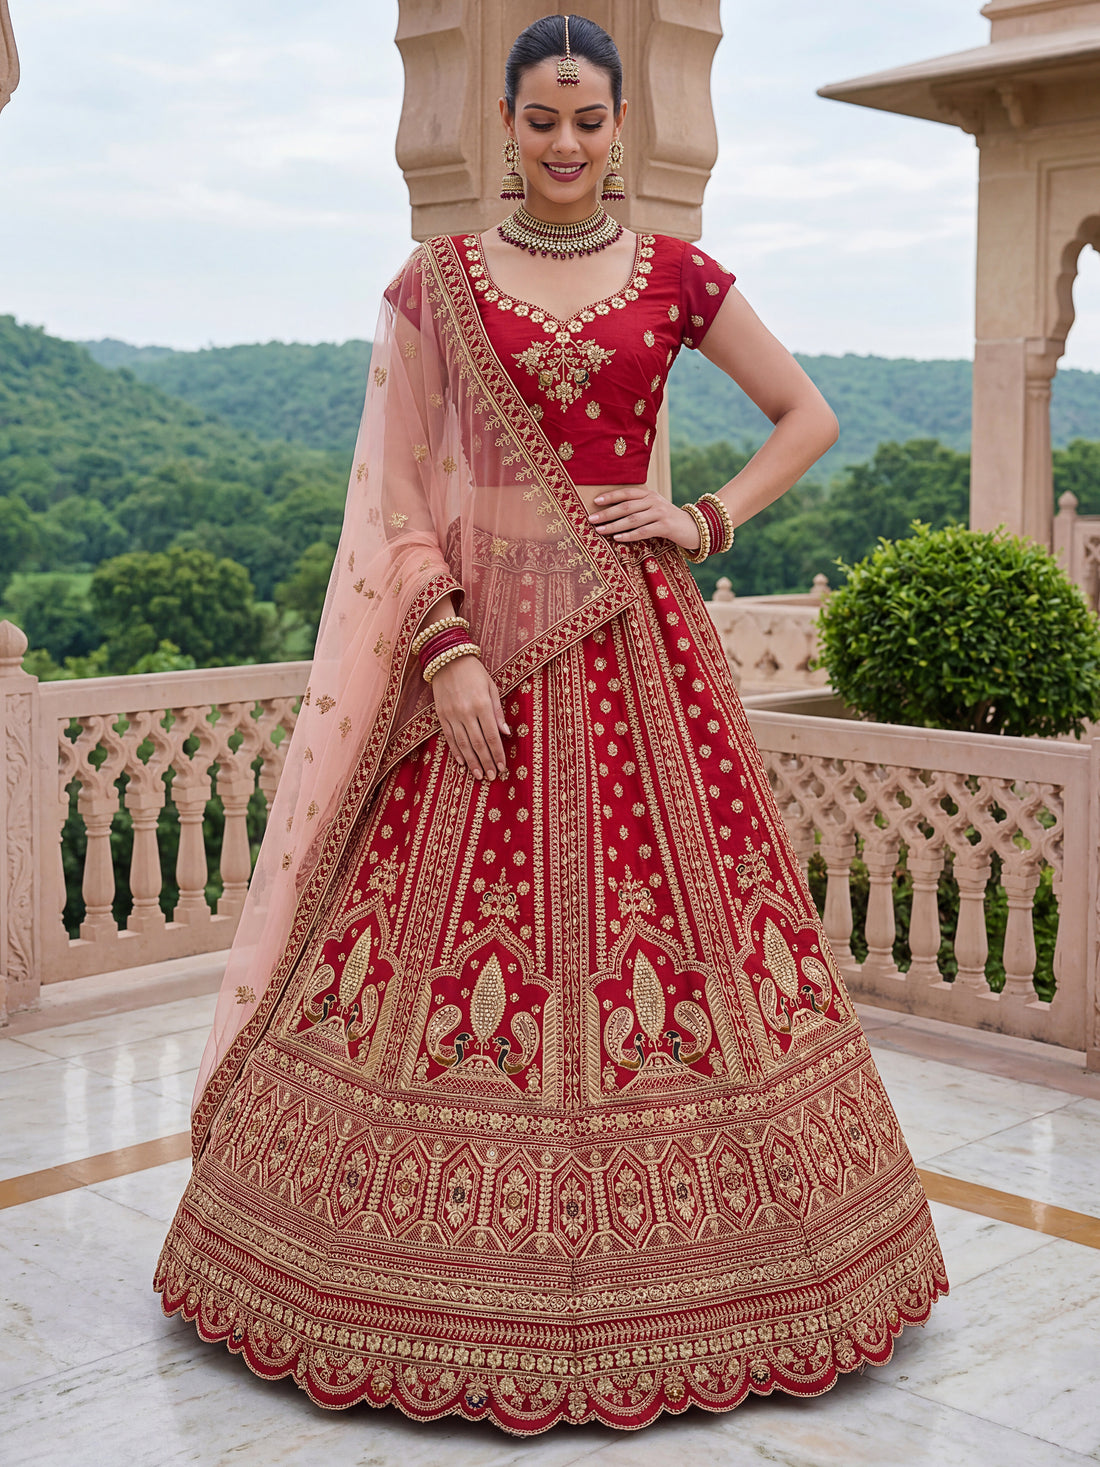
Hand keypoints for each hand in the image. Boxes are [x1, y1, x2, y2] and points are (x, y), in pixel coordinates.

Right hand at [430, 652, 509, 779]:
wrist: (447, 658)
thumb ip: (498, 712)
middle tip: (492, 777)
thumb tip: (506, 733)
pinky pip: (449, 737)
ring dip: (472, 762)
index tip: (503, 767)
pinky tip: (462, 762)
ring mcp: (452, 715)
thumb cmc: (475, 672)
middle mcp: (466, 712)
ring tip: (479, 775)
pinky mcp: (441, 715)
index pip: (492, 736)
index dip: (498, 754)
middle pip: (478, 744)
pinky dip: (456, 751)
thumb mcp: (492, 687)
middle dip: (486, 762)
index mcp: (482, 705)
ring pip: (463, 744)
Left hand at [587, 487, 702, 551]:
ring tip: (600, 530)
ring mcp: (660, 513)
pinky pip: (644, 531)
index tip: (595, 502)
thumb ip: (637, 506)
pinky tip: (618, 538)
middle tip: (591, 519)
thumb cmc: (667, 519)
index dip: (610, 496)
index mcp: (649, 494)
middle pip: (626, 506)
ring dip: (614, 526)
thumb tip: (611, 512)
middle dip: (607, 513)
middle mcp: (654, 501)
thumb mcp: (653, 508)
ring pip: (633, 519)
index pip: (626, 492)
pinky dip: (630, 535)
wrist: (693, 527)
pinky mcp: (666, 526)